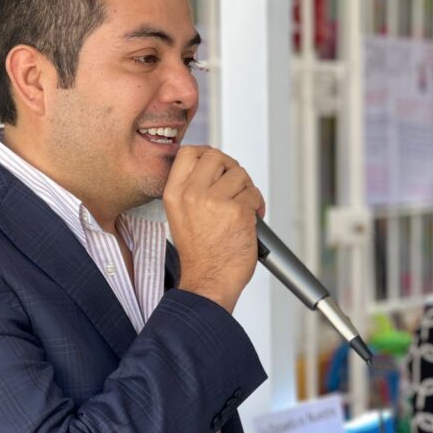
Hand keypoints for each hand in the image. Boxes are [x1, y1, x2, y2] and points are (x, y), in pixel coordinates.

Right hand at [163, 146, 264, 312]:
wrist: (209, 280)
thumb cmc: (199, 253)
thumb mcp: (181, 215)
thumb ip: (192, 188)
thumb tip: (213, 166)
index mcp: (175, 194)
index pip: (188, 152)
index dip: (207, 153)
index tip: (217, 165)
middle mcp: (192, 194)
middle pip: (217, 157)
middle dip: (231, 169)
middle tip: (234, 186)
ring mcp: (215, 202)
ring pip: (240, 174)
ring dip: (247, 190)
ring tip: (242, 209)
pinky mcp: (238, 212)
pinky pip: (254, 194)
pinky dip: (257, 206)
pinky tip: (250, 220)